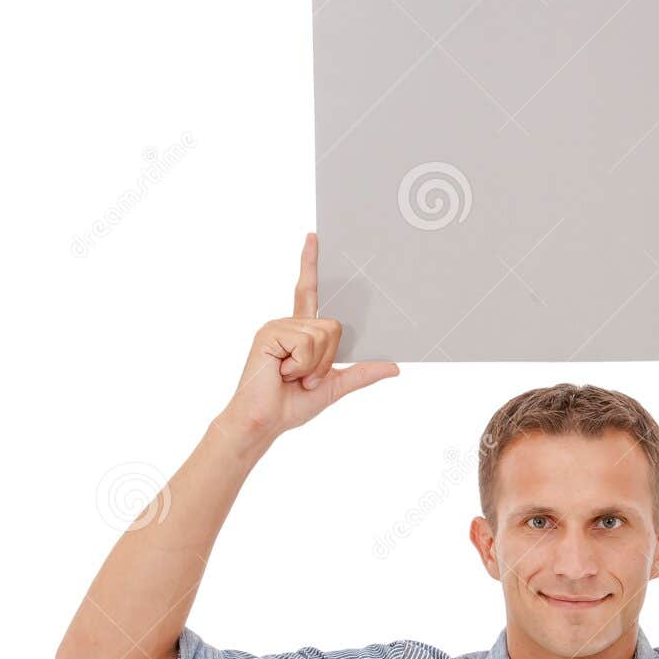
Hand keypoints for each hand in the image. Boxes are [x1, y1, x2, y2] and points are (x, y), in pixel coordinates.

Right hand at [222, 233, 398, 440]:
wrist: (264, 421)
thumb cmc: (291, 405)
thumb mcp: (334, 387)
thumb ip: (361, 373)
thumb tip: (393, 366)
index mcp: (301, 332)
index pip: (308, 291)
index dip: (310, 264)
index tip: (312, 237)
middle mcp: (289, 323)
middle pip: (333, 325)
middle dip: (328, 358)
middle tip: (305, 378)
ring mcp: (278, 326)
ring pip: (323, 334)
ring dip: (314, 365)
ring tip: (292, 376)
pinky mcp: (269, 332)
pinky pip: (305, 342)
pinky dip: (300, 365)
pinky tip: (282, 372)